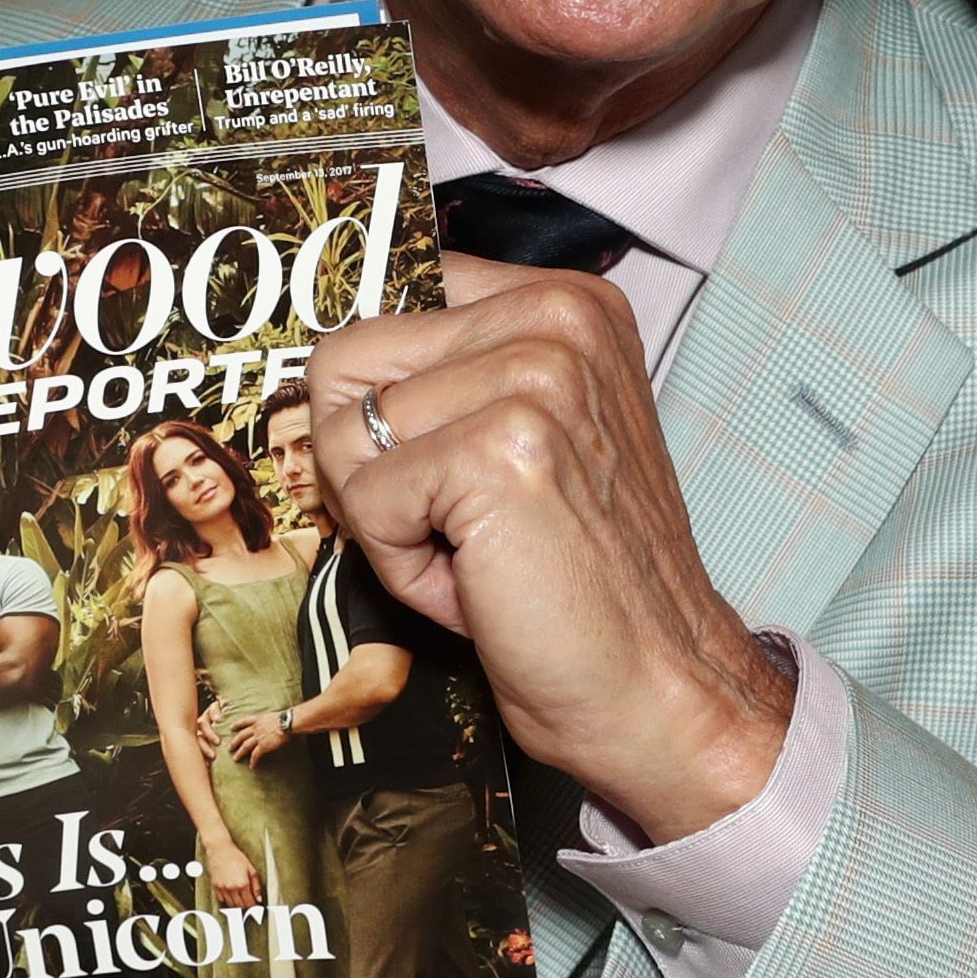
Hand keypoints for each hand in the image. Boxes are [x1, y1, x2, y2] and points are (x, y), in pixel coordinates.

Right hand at [200, 828, 263, 907]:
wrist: (220, 849)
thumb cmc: (236, 857)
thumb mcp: (251, 869)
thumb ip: (256, 886)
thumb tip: (259, 899)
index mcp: (243, 884)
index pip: (250, 903)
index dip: (254, 907)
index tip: (256, 907)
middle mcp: (232, 888)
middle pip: (240, 906)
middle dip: (247, 907)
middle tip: (250, 904)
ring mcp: (222, 889)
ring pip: (231, 905)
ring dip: (237, 905)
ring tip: (242, 900)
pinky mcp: (215, 887)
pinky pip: (222, 900)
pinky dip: (227, 900)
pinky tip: (232, 895)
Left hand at [216, 703, 294, 762]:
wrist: (288, 722)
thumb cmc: (286, 719)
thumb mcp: (273, 716)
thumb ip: (268, 721)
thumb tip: (271, 725)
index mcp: (258, 719)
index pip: (244, 721)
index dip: (237, 724)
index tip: (231, 727)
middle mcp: (256, 728)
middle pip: (241, 736)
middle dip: (234, 742)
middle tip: (229, 748)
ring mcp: (258, 737)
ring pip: (245, 746)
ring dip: (239, 753)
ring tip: (235, 759)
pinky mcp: (263, 746)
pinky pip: (255, 755)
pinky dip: (253, 761)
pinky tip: (251, 766)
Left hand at [305, 264, 790, 838]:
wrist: (656, 685)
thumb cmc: (581, 577)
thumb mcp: (527, 435)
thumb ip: (448, 373)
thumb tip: (320, 361)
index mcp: (566, 302)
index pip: (390, 292)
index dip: (381, 395)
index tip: (439, 458)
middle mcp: (556, 320)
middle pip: (347, 361)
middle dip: (373, 461)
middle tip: (459, 521)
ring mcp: (533, 378)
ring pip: (344, 433)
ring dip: (389, 518)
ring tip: (478, 552)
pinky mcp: (497, 451)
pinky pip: (363, 500)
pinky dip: (402, 564)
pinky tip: (479, 579)